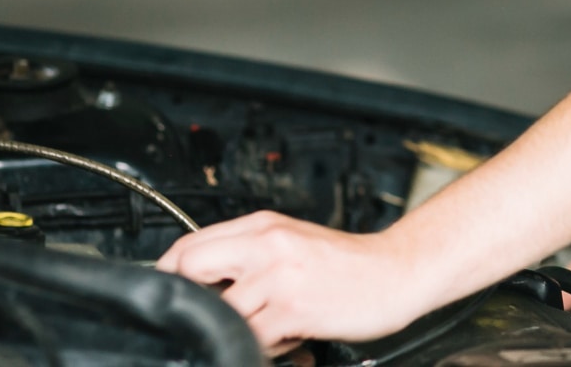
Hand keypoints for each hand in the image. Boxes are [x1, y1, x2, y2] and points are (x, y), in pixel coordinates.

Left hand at [156, 211, 425, 354]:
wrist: (397, 271)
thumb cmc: (347, 263)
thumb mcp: (291, 242)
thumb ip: (249, 253)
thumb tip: (204, 277)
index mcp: (262, 226)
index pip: (191, 243)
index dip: (173, 272)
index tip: (175, 291)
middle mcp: (267, 244)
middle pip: (191, 267)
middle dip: (191, 299)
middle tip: (208, 315)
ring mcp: (279, 276)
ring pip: (221, 311)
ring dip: (234, 328)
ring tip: (263, 328)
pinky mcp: (294, 308)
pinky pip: (252, 336)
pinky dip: (263, 345)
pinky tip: (285, 339)